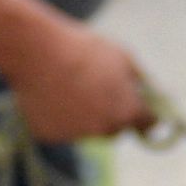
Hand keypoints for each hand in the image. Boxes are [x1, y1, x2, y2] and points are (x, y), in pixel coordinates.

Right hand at [9, 19, 156, 144]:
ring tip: (67, 86)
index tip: (142, 110)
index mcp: (127, 111)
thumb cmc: (83, 49)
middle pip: (115, 128)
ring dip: (83, 115)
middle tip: (98, 91)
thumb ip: (139, 79)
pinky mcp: (51, 136)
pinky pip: (60, 128)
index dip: (146, 114)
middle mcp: (105, 129)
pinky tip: (48, 94)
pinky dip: (57, 117)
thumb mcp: (121, 56)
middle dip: (112, 115)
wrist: (37, 52)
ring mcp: (77, 135)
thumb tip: (146, 90)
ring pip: (86, 128)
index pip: (147, 122)